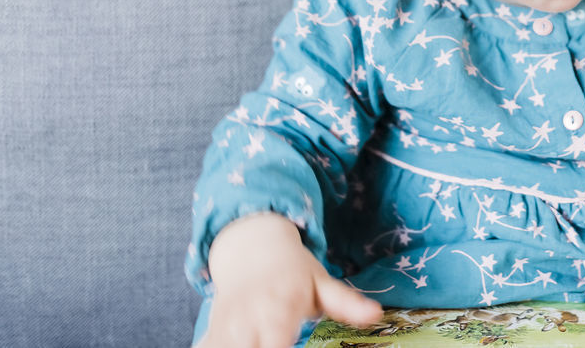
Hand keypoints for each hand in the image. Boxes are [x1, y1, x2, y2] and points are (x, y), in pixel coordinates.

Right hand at [195, 212, 381, 347]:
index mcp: (276, 313)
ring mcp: (223, 331)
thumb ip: (346, 303)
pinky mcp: (209, 335)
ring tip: (264, 343)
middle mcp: (245, 325)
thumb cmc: (293, 270)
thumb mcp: (321, 282)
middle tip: (281, 345)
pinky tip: (241, 345)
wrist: (251, 247)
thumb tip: (375, 314)